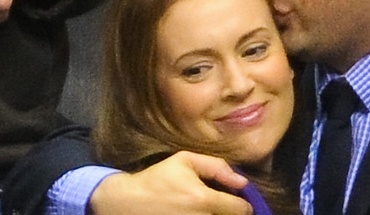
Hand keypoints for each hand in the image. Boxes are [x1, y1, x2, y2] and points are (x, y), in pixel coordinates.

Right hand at [89, 151, 252, 214]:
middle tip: (221, 204)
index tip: (237, 199)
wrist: (126, 203)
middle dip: (231, 212)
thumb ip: (216, 167)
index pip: (241, 210)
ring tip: (206, 209)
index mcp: (203, 200)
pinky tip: (197, 214)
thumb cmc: (157, 179)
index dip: (244, 204)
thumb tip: (242, 181)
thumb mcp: (184, 161)